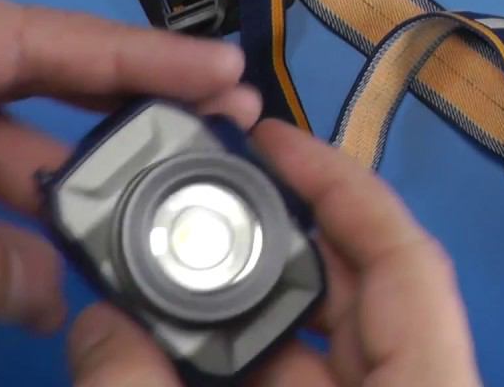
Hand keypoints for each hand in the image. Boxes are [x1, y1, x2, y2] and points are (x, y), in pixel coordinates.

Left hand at [0, 0, 259, 344]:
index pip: (8, 34)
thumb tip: (50, 285)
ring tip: (141, 229)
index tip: (207, 72)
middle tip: (204, 145)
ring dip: (60, 203)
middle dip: (105, 127)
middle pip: (11, 91)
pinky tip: (61, 268)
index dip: (120, 57)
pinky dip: (8, 244)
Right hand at [67, 120, 481, 386]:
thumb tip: (97, 326)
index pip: (406, 259)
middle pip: (358, 288)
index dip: (343, 185)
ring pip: (317, 342)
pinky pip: (300, 384)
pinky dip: (246, 361)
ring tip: (175, 262)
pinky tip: (183, 347)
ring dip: (247, 303)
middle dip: (278, 233)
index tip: (276, 140)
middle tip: (207, 190)